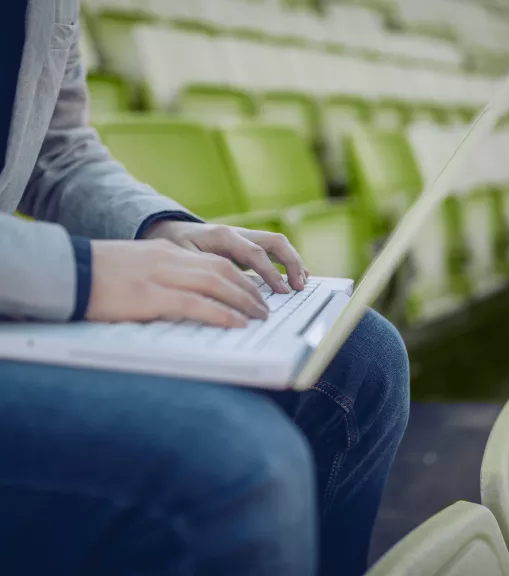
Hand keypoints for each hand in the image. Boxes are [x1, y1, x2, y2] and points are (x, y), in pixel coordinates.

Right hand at [86, 239, 269, 326]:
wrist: (65, 270)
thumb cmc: (94, 274)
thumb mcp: (135, 268)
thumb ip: (161, 277)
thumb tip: (185, 297)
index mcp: (166, 251)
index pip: (213, 261)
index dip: (239, 277)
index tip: (253, 291)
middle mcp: (169, 258)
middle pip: (222, 269)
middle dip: (248, 288)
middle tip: (264, 306)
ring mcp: (160, 275)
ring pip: (216, 283)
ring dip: (243, 300)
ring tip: (260, 315)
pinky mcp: (150, 295)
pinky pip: (196, 303)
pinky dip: (221, 313)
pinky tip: (237, 323)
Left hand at [143, 221, 308, 292]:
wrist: (170, 231)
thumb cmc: (175, 246)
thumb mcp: (183, 259)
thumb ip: (204, 270)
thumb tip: (223, 291)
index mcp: (223, 235)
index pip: (255, 253)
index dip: (271, 272)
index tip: (282, 290)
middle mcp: (238, 233)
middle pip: (274, 242)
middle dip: (291, 263)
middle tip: (298, 286)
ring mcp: (245, 237)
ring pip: (277, 243)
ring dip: (293, 262)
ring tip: (302, 283)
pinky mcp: (247, 245)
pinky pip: (273, 250)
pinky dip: (287, 262)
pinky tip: (298, 276)